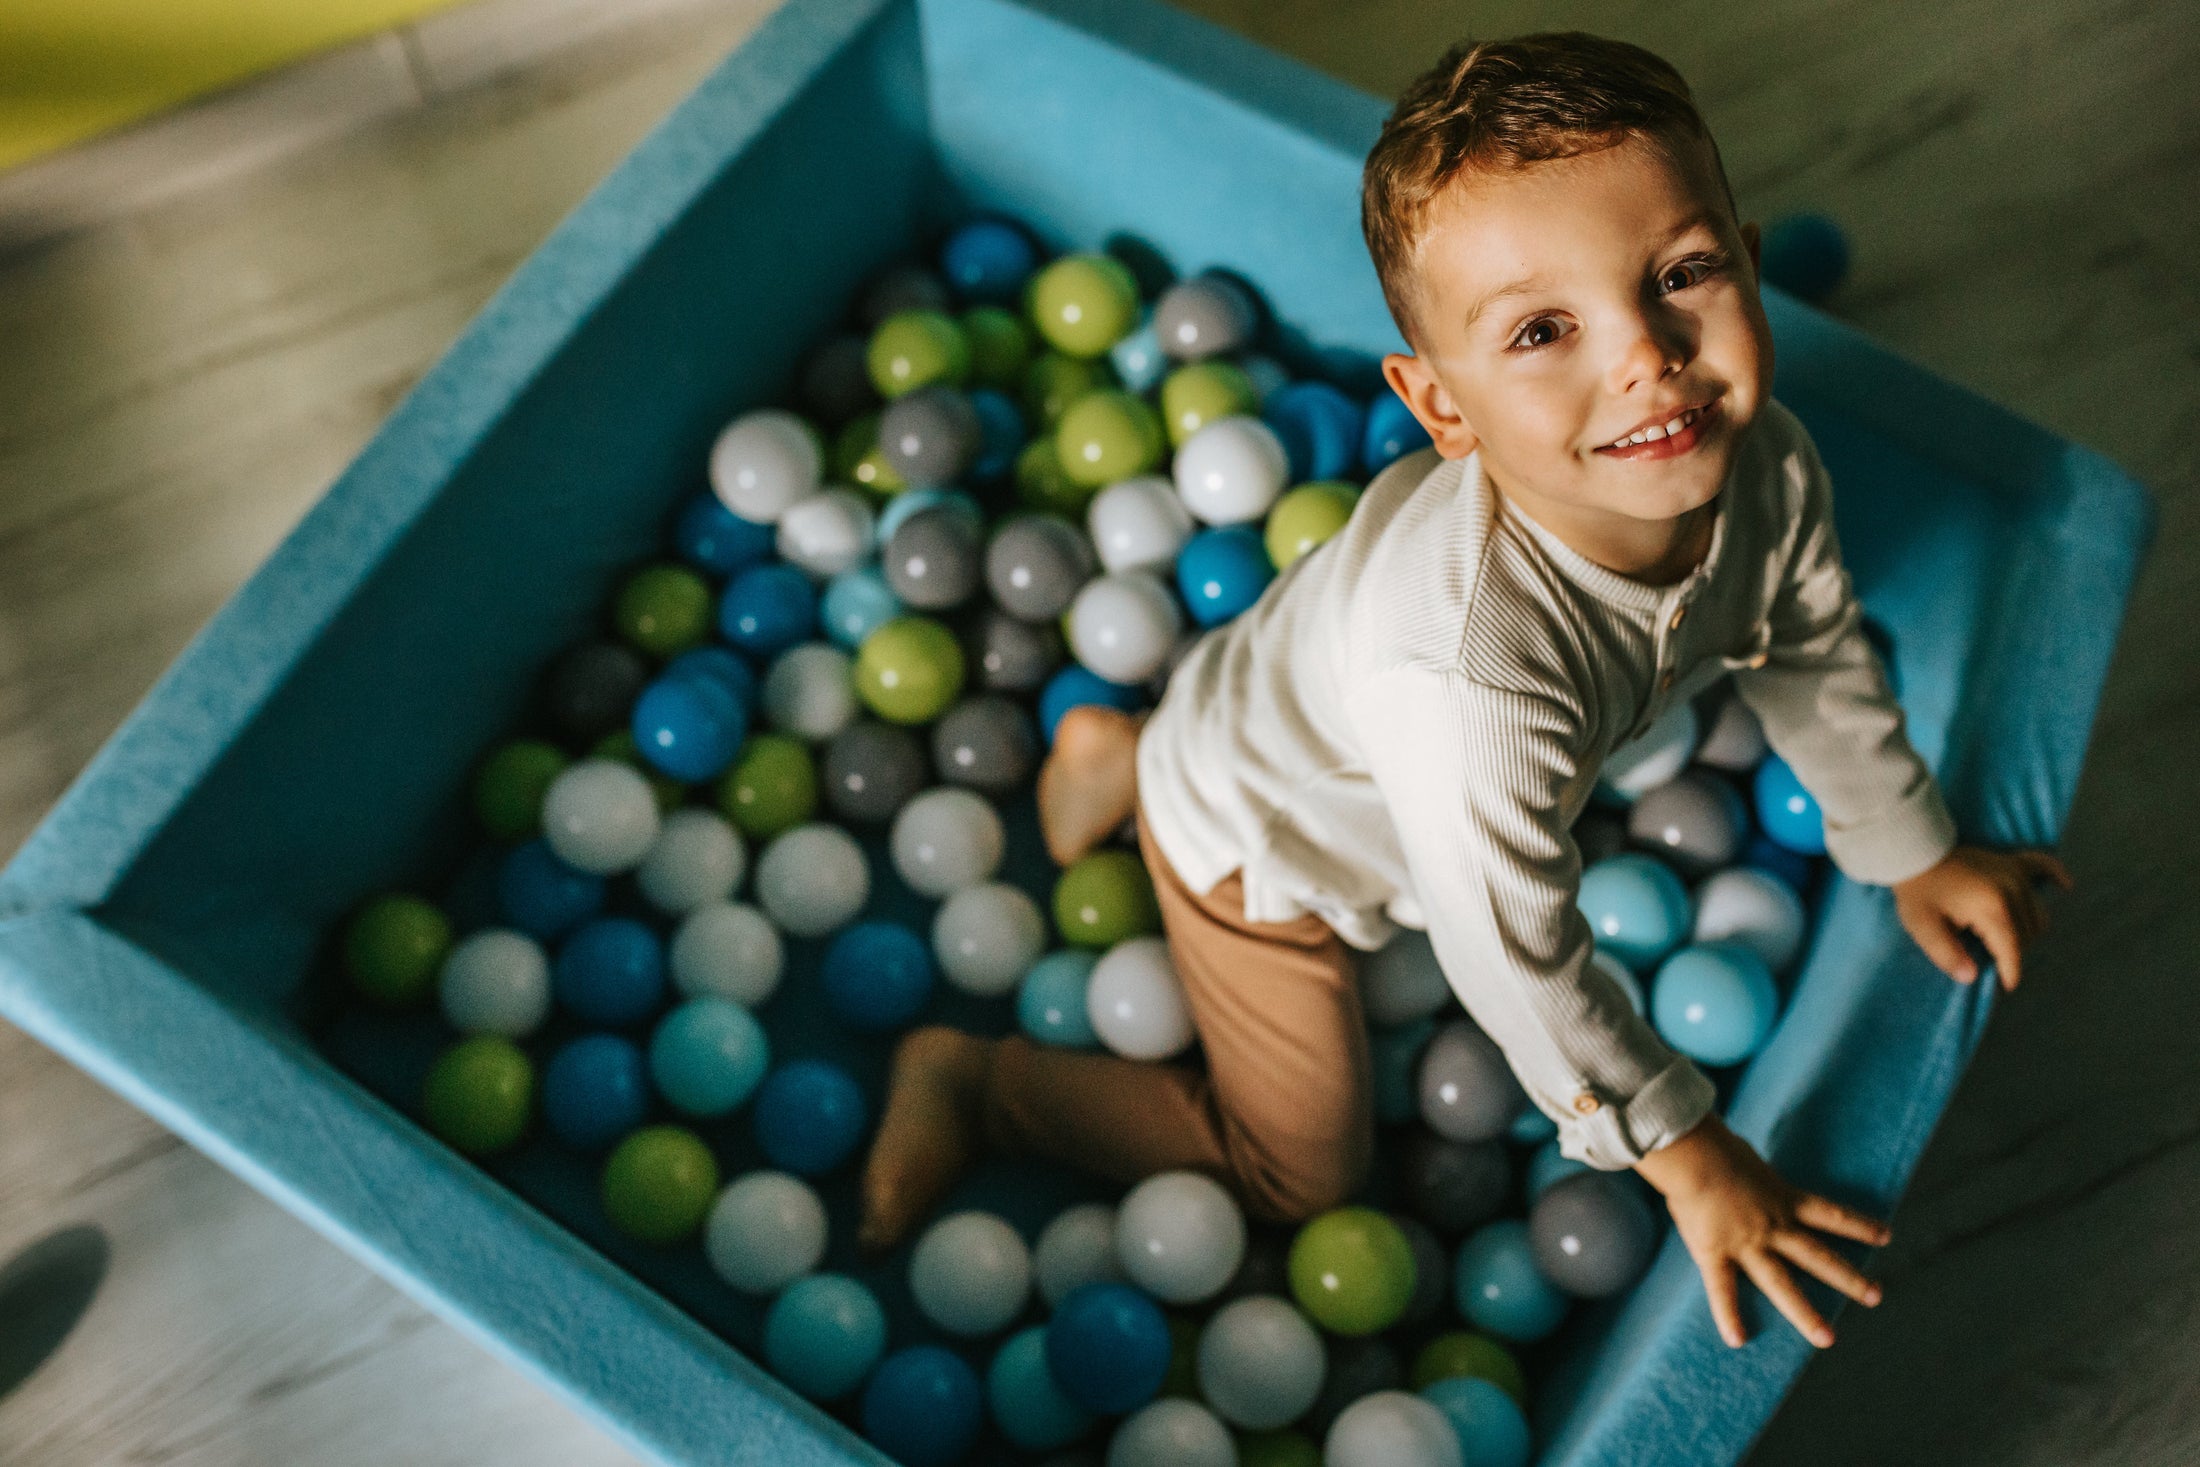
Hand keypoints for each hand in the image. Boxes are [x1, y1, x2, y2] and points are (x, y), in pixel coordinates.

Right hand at [1636, 1115, 1889, 1349]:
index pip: (1831, 1214)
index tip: (1886, 1237)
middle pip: (1818, 1257)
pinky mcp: (1715, 1254)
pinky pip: (1722, 1290)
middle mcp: (1774, 1226)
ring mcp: (1747, 1244)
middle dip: (1849, 1279)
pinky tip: (1737, 1340)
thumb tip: (1744, 1164)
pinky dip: (1728, 1315)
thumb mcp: (1748, 1157)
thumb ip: (1753, 1174)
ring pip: (1782, 1284)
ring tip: (1828, 1339)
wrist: (1693, 1155)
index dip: (1860, 1226)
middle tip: (1876, 1296)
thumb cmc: (1715, 1145)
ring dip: (1805, 1314)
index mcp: (1783, 1198)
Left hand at [1893, 845, 2073, 990]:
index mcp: (1992, 908)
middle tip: (1990, 959)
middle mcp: (2013, 890)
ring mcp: (2015, 873)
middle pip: (2027, 935)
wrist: (1915, 851)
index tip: (2005, 986)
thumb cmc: (1917, 890)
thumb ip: (1947, 955)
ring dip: (2026, 929)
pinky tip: (2065, 885)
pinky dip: (2055, 876)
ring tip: (2002, 939)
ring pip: (2038, 913)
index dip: (2009, 972)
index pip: (2012, 950)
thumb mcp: (1922, 927)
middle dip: (2012, 952)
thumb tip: (1971, 977)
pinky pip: (2044, 866)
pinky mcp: (2013, 860)